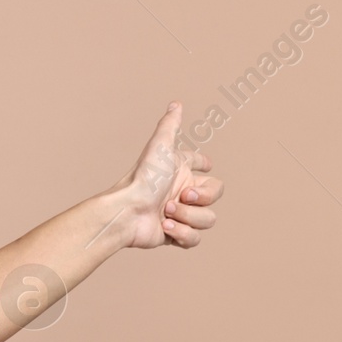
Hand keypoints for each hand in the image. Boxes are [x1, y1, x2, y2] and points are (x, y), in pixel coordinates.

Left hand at [112, 102, 223, 249]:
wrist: (127, 211)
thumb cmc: (143, 178)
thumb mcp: (159, 147)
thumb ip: (169, 125)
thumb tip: (176, 103)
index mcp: (180, 171)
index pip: (202, 166)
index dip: (205, 165)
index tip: (206, 164)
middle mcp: (182, 191)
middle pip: (214, 195)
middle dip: (202, 197)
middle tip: (183, 195)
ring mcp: (180, 214)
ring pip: (207, 219)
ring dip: (188, 217)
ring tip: (166, 212)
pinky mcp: (175, 235)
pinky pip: (194, 239)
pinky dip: (182, 233)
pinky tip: (164, 227)